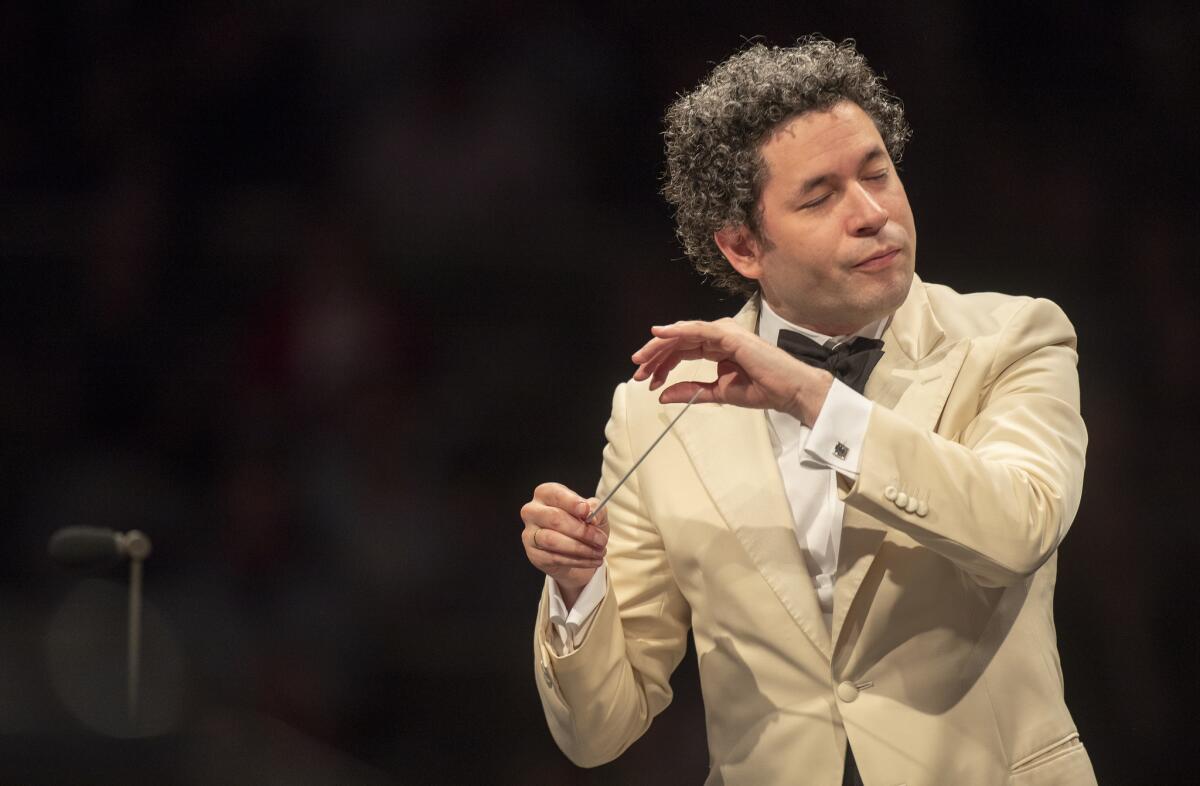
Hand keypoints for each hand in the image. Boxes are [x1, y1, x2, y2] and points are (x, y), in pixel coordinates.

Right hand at [521, 483, 607, 604]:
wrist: (573, 548)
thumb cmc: (581, 523)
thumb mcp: (593, 512)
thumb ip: (595, 509)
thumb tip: (591, 516)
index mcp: (546, 493)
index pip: (555, 494)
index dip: (571, 502)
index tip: (586, 511)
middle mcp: (532, 511)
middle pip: (554, 518)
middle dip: (581, 531)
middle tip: (601, 540)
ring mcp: (529, 533)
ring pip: (552, 541)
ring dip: (580, 548)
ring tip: (599, 552)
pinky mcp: (533, 554)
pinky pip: (554, 558)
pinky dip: (576, 561)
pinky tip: (591, 560)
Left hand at [631, 318, 833, 424]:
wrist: (787, 392)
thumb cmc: (761, 390)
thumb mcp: (717, 393)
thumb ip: (691, 391)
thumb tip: (663, 396)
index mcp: (716, 347)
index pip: (681, 351)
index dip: (661, 365)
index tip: (647, 381)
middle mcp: (718, 335)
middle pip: (678, 341)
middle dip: (655, 356)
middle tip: (637, 372)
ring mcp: (723, 332)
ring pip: (683, 334)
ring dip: (659, 346)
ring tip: (642, 359)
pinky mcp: (728, 333)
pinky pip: (697, 329)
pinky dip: (676, 330)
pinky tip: (658, 336)